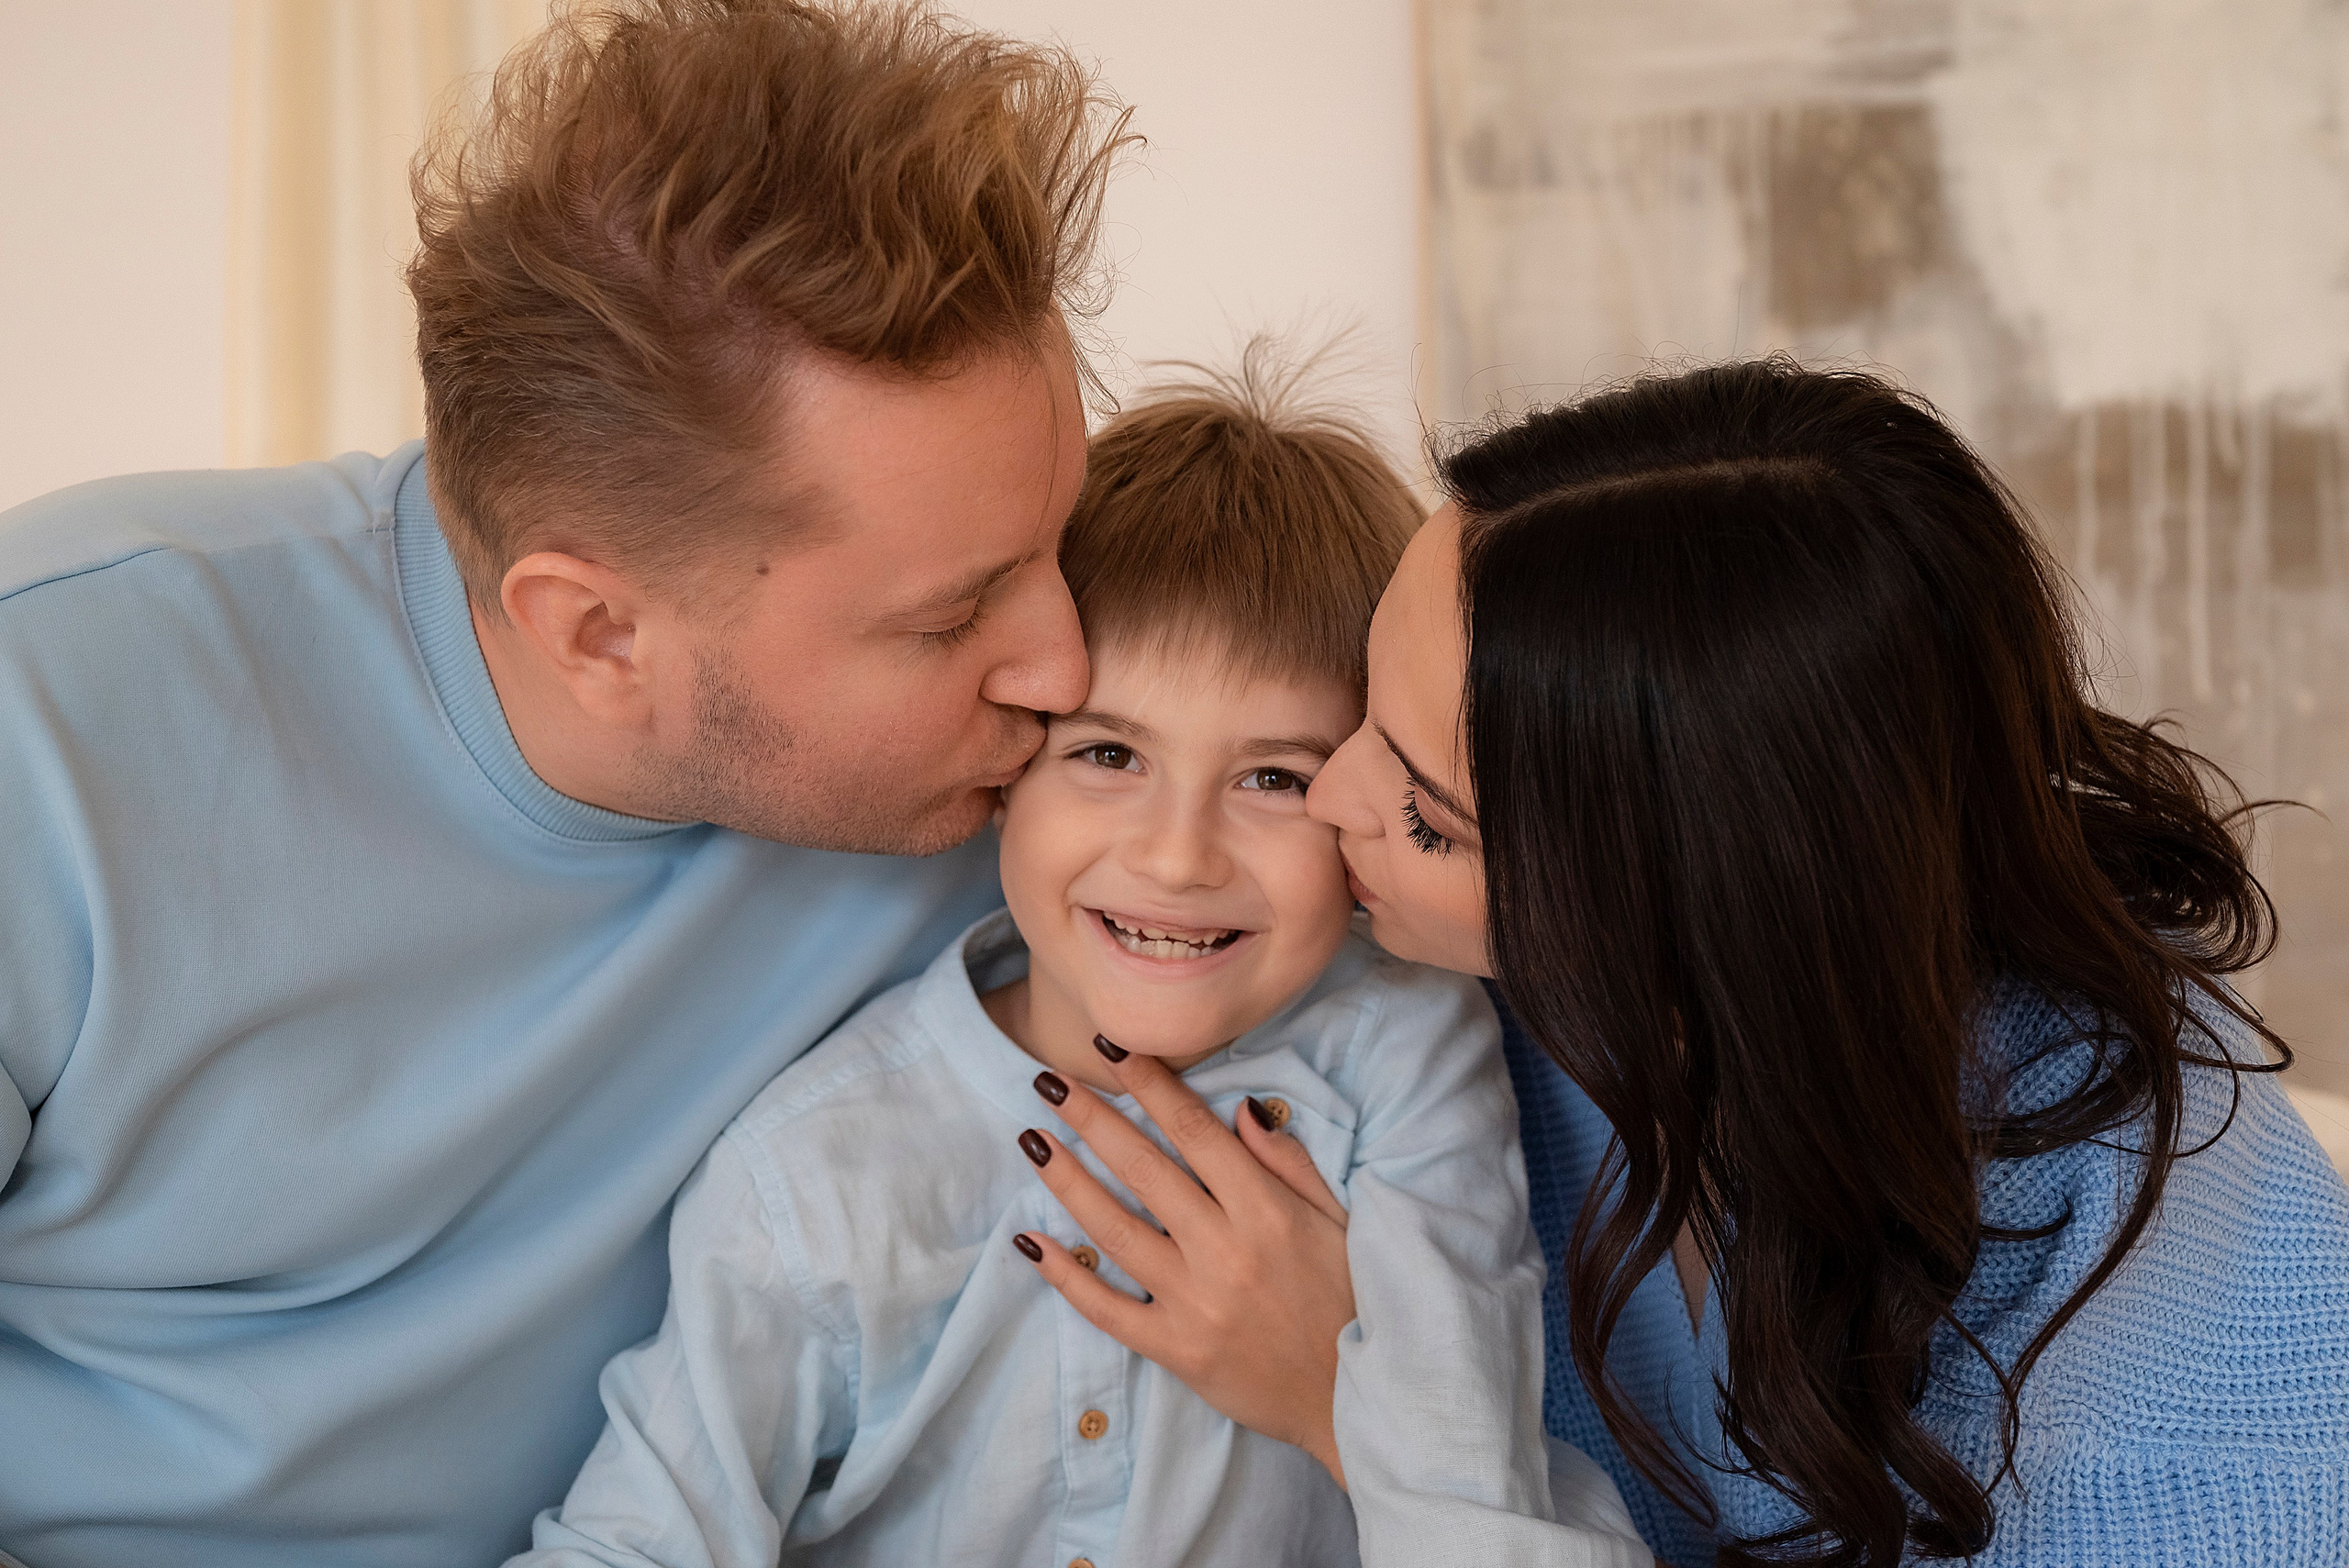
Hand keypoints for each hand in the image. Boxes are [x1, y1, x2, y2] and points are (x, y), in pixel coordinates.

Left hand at [1015, 1037, 1355, 1484]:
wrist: (1351, 1400)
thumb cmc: (1348, 1301)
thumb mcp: (1337, 1222)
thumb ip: (1288, 1164)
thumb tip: (1242, 1109)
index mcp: (1267, 1213)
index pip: (1196, 1133)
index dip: (1153, 1086)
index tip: (1114, 1050)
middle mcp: (1224, 1251)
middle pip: (1144, 1170)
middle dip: (1093, 1118)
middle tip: (1050, 1080)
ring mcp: (1194, 1303)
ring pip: (1114, 1230)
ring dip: (1068, 1181)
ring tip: (1033, 1141)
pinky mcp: (1175, 1349)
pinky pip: (1107, 1309)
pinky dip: (1064, 1276)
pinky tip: (1030, 1241)